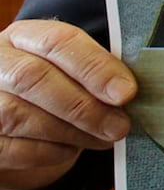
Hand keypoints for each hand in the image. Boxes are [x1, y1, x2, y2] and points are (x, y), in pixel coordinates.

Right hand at [0, 19, 135, 189]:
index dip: (94, 67)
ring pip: (18, 115)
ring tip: (103, 138)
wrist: (15, 121)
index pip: (56, 41)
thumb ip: (96, 73)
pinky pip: (9, 148)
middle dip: (83, 106)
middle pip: (32, 77)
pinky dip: (47, 152)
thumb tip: (127, 92)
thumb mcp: (73, 69)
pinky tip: (71, 149)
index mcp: (23, 37)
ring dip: (70, 132)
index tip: (126, 92)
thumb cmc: (55, 87)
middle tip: (119, 125)